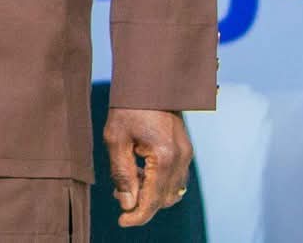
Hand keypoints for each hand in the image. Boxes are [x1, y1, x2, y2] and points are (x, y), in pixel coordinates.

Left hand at [103, 107, 192, 227]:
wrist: (149, 81)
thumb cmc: (128, 106)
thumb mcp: (116, 139)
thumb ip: (122, 174)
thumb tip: (127, 204)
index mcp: (164, 157)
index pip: (153, 199)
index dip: (138, 215)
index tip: (122, 222)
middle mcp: (181, 159)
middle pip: (164, 199)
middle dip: (142, 203)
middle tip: (119, 195)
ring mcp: (186, 155)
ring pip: (171, 190)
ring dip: (151, 194)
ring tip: (128, 182)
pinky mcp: (185, 150)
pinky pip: (175, 178)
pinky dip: (159, 183)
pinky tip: (140, 172)